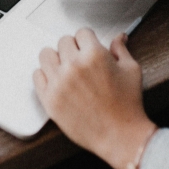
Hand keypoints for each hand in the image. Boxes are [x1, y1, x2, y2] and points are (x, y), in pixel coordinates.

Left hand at [33, 28, 156, 168]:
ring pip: (46, 54)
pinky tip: (57, 81)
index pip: (82, 32)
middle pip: (63, 42)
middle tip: (81, 61)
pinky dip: (46, 76)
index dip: (88, 40)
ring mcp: (59, 83)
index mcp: (94, 55)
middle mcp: (73, 66)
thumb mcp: (131, 70)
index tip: (89, 48)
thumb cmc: (128, 105)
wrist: (120, 136)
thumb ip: (121, 50)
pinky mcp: (49, 99)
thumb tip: (119, 37)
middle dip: (73, 48)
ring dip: (56, 59)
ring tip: (66, 69)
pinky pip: (37, 75)